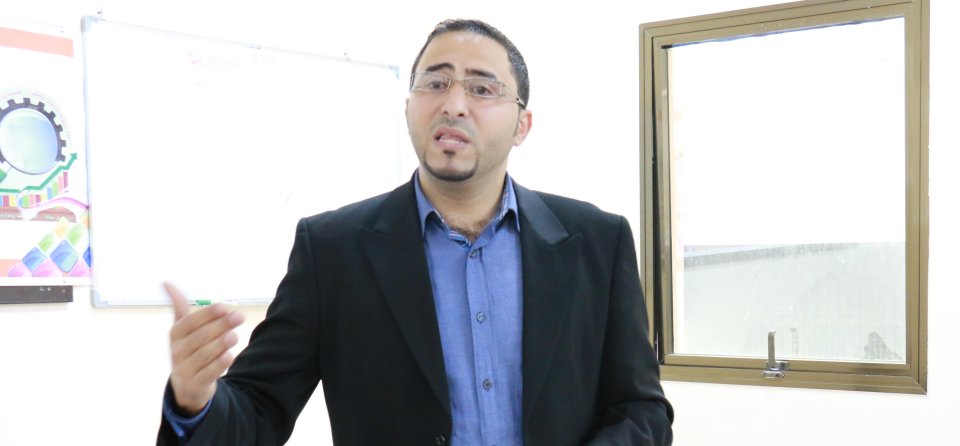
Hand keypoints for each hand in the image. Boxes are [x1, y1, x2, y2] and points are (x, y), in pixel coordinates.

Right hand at [165, 282, 244, 415]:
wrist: (188, 385)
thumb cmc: (189, 349)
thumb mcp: (183, 329)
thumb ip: (179, 307)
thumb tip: (166, 282)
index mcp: (175, 335)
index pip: (189, 322)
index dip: (206, 314)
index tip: (224, 307)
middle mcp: (177, 351)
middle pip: (199, 337)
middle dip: (220, 326)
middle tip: (239, 317)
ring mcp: (184, 369)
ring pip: (204, 355)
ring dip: (220, 344)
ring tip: (234, 336)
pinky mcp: (195, 384)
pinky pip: (208, 373)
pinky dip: (218, 364)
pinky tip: (229, 356)